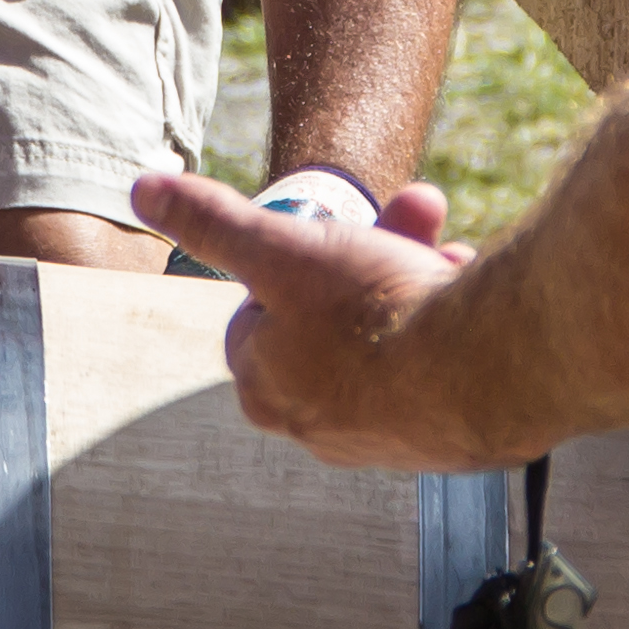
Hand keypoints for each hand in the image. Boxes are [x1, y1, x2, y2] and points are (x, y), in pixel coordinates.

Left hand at [132, 168, 487, 466]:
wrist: (486, 371)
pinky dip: (450, 326)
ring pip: (390, 338)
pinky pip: (437, 366)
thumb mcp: (284, 248)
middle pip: (334, 315)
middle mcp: (317, 425)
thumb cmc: (373, 311)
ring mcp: (384, 435)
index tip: (335, 231)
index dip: (301, 256)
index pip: (264, 308)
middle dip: (374, 255)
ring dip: (418, 281)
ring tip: (448, 254)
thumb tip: (143, 190)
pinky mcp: (442, 438)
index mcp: (264, 387)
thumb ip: (215, 223)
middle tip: (415, 213)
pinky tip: (473, 295)